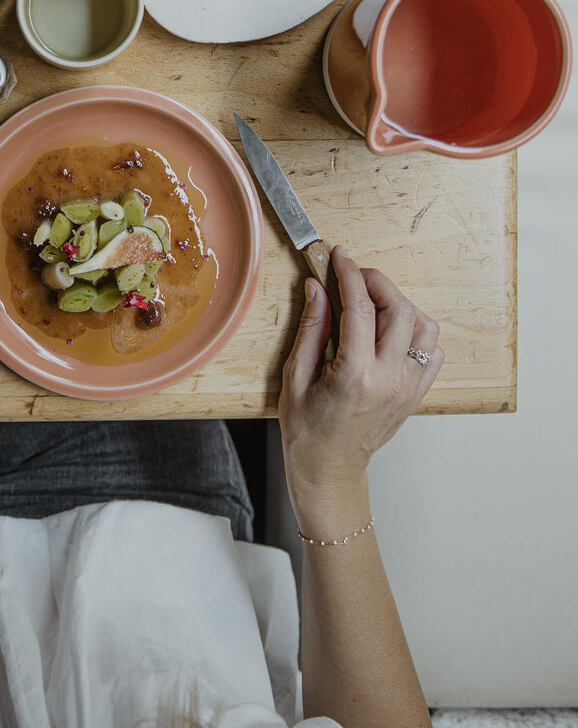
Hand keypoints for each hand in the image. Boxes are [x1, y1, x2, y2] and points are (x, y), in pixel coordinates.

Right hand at [278, 247, 442, 535]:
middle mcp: (390, 380)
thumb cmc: (308, 432)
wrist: (330, 471)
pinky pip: (432, 351)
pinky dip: (416, 332)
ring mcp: (408, 388)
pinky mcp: (416, 394)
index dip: (349, 275)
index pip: (359, 308)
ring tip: (372, 305)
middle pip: (399, 310)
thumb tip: (318, 288)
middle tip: (354, 277)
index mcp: (356, 376)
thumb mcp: (295, 377)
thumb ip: (311, 329)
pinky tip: (389, 332)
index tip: (339, 256)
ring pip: (424, 327)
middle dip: (376, 283)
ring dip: (399, 306)